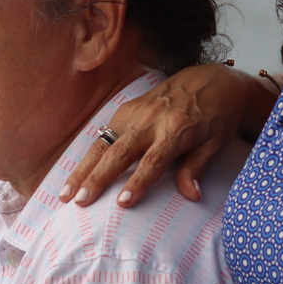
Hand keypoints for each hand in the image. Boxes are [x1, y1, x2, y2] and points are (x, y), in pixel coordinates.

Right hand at [58, 64, 274, 208]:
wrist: (211, 81)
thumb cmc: (216, 118)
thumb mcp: (216, 144)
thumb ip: (198, 168)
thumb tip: (191, 196)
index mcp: (176, 130)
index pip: (153, 161)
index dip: (137, 182)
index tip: (122, 202)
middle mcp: (150, 120)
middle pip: (119, 153)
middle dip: (97, 178)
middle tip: (80, 200)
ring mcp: (134, 112)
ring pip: (102, 144)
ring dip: (82, 169)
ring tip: (66, 193)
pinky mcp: (125, 109)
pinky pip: (102, 134)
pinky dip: (87, 156)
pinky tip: (75, 174)